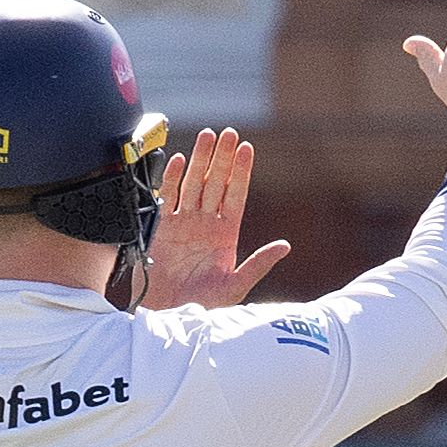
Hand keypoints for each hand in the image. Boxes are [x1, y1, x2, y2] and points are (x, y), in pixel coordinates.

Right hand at [141, 127, 291, 309]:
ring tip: (208, 136)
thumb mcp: (236, 286)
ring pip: (193, 183)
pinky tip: (180, 160)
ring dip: (201, 160)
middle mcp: (205, 223)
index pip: (236, 195)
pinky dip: (173, 178)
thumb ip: (259, 264)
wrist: (167, 313)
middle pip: (216, 182)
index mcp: (225, 234)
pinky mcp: (161, 227)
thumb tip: (286, 246)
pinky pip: (167, 196)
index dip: (241, 172)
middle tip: (228, 133)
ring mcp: (183, 222)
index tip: (247, 148)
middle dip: (222, 158)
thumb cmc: (202, 304)